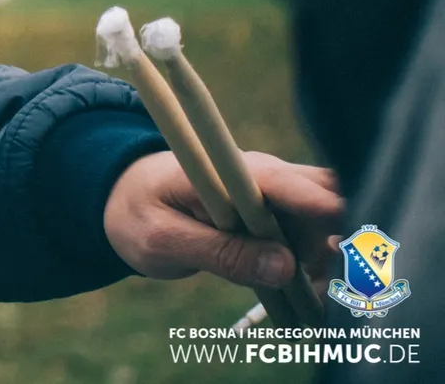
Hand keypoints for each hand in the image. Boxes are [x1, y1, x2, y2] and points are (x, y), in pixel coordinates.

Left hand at [106, 150, 345, 286]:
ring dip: (328, 261)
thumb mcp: (163, 240)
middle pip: (325, 198)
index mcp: (228, 170)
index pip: (286, 182)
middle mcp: (263, 174)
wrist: (122, 199)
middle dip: (337, 242)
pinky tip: (304, 293)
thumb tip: (285, 268)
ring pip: (329, 222)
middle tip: (320, 286)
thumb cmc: (137, 212)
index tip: (345, 242)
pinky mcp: (278, 214)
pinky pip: (315, 237)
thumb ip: (219, 253)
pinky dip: (317, 266)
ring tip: (306, 297)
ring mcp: (275, 193)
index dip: (323, 209)